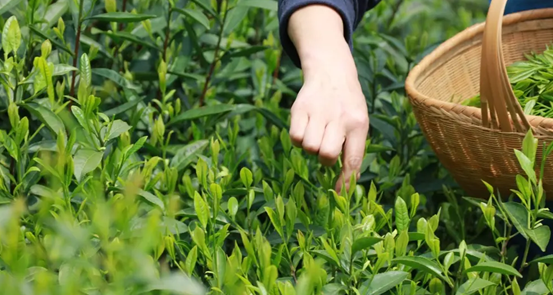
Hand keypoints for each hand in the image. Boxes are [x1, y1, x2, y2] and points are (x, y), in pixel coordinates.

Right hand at [286, 4, 368, 192]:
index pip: (352, 159)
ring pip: (308, 147)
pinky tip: (306, 127)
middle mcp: (339, 117)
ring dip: (311, 147)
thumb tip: (349, 180)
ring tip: (317, 133)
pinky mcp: (300, 108)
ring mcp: (318, 111)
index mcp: (358, 124)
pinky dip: (298, 138)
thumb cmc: (347, 105)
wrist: (331, 71)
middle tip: (326, 147)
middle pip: (326, 155)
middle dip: (324, 158)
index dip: (345, 181)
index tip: (339, 196)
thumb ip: (353, 149)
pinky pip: (294, 137)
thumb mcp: (359, 122)